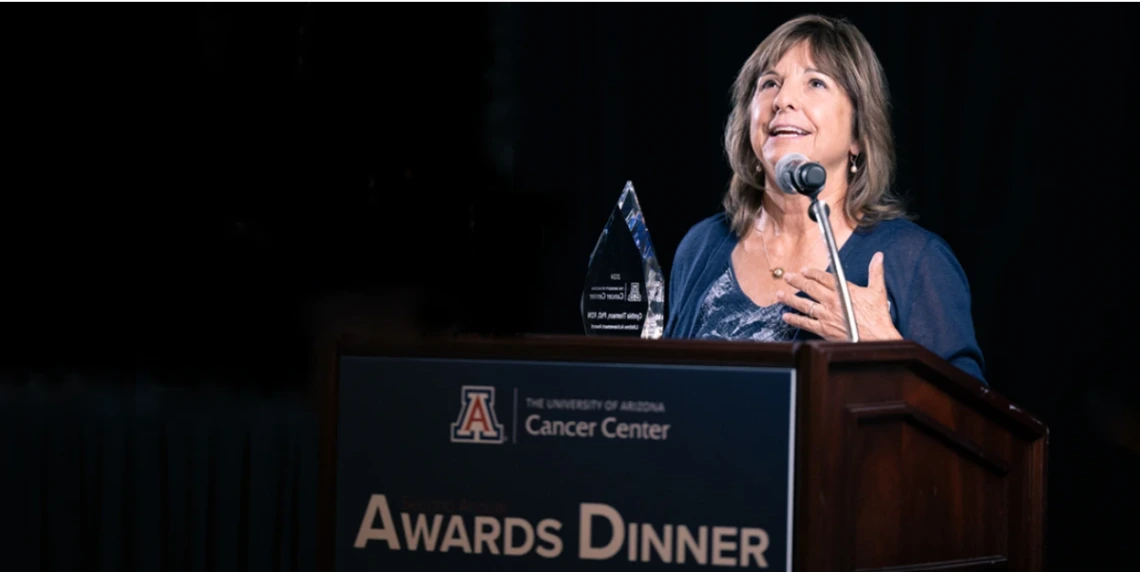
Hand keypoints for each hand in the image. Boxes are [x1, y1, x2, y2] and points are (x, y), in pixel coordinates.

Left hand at [775, 251, 901, 341]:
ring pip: (804, 304)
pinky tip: (786, 316)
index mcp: (844, 290)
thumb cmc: (878, 316)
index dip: (812, 273)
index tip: (804, 270)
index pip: (824, 278)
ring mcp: (826, 315)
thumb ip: (876, 272)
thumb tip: (878, 256)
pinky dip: (795, 319)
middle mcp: (832, 301)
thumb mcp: (878, 291)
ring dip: (790, 299)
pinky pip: (805, 323)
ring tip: (779, 294)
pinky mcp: (824, 329)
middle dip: (796, 281)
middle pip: (810, 288)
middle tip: (787, 277)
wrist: (877, 337)